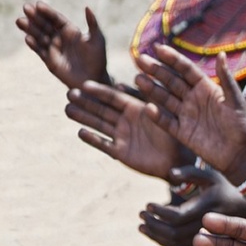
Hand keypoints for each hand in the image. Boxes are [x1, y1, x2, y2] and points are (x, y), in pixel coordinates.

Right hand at [18, 1, 110, 88]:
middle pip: (45, 24)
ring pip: (39, 36)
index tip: (38, 4)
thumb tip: (87, 7)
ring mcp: (53, 48)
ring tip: (20, 21)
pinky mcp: (49, 60)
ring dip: (30, 28)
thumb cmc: (98, 58)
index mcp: (70, 30)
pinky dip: (34, 45)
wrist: (94, 78)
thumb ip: (92, 24)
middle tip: (25, 7)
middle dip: (35, 16)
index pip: (56, 18)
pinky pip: (40, 51)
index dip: (47, 11)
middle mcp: (59, 37)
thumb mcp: (97, 39)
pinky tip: (27, 38)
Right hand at [66, 81, 185, 179]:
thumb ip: (154, 101)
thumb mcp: (165, 116)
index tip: (84, 84)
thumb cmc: (175, 135)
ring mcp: (122, 136)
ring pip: (99, 124)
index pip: (114, 97)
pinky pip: (104, 144)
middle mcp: (126, 120)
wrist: (177, 161)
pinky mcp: (120, 152)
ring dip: (83, 117)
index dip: (100, 91)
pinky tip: (81, 132)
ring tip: (67, 109)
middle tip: (69, 93)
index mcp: (136, 108)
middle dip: (86, 101)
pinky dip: (93, 139)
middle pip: (102, 109)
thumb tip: (144, 84)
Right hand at [134, 46, 245, 177]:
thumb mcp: (235, 101)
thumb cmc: (241, 126)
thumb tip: (222, 54)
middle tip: (139, 59)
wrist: (239, 154)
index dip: (173, 59)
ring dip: (151, 89)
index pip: (186, 70)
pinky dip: (157, 116)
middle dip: (156, 70)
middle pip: (171, 81)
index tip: (158, 49)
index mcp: (205, 88)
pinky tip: (148, 108)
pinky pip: (166, 122)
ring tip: (138, 78)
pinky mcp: (181, 132)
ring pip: (165, 98)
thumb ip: (226, 79)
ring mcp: (185, 114)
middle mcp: (192, 98)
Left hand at [139, 164, 245, 245]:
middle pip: (173, 232)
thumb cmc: (224, 187)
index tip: (147, 203)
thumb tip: (171, 175)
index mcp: (208, 208)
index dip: (159, 211)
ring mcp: (205, 237)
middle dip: (154, 224)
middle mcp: (207, 226)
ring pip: (175, 243)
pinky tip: (152, 232)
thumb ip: (190, 172)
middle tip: (141, 213)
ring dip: (155, 235)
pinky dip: (163, 242)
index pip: (178, 216)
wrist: (245, 207)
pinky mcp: (202, 243)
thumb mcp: (211, 175)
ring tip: (142, 225)